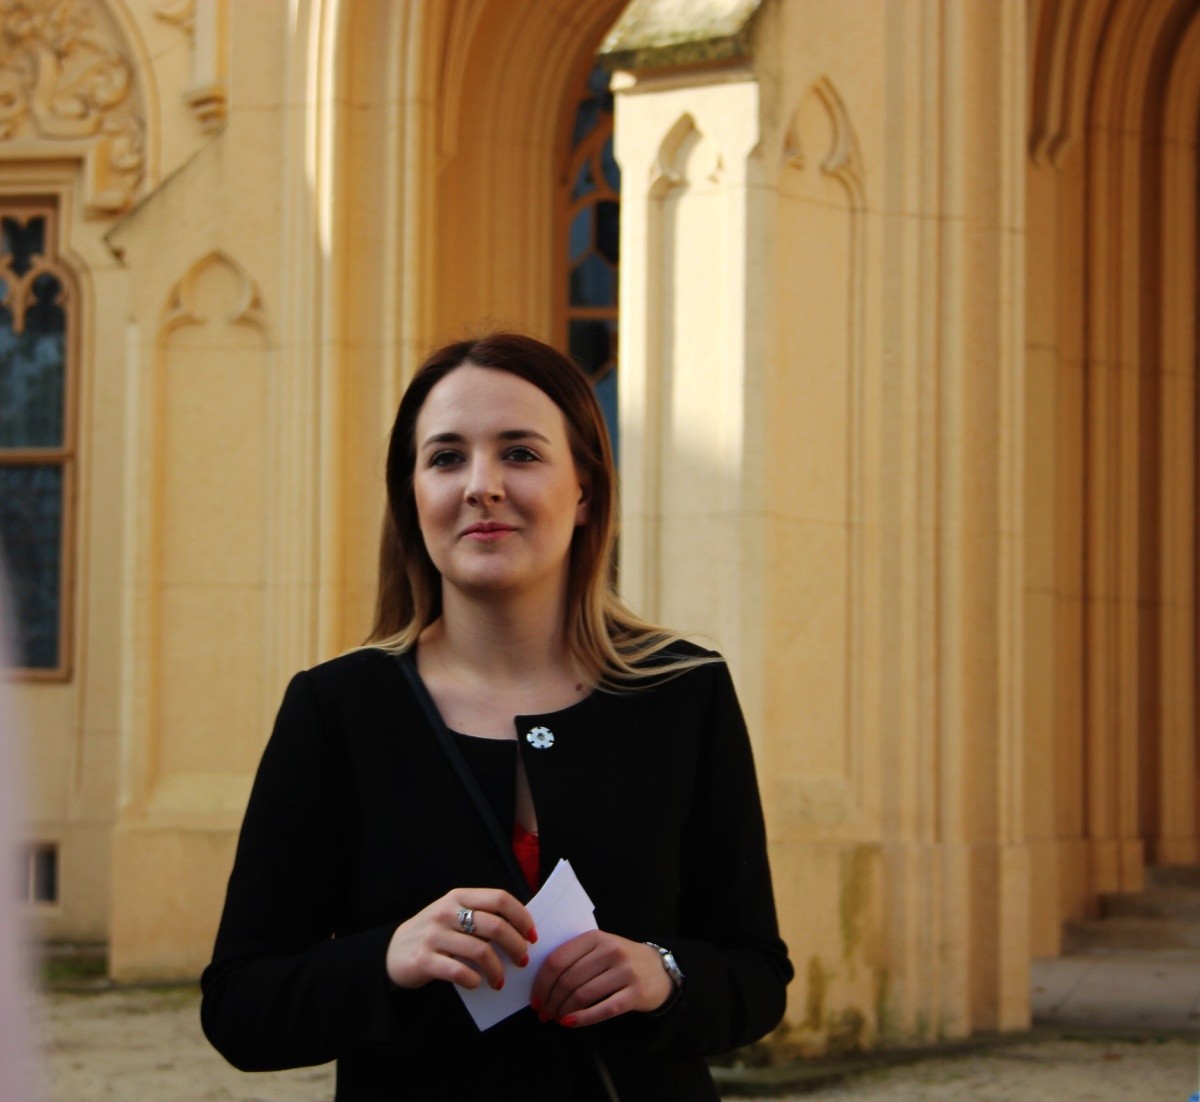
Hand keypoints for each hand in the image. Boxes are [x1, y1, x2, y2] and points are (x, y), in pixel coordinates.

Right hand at [385, 888, 535, 991]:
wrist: (393, 950)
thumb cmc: (435, 932)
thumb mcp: (454, 913)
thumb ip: (481, 915)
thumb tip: (521, 930)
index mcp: (459, 896)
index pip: (500, 899)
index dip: (521, 917)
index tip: (532, 936)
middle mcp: (447, 912)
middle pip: (495, 926)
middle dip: (516, 946)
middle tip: (522, 960)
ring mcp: (434, 935)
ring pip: (480, 951)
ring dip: (497, 969)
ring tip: (500, 980)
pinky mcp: (424, 960)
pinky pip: (459, 971)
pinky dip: (474, 980)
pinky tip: (477, 983)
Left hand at [530, 931, 673, 1026]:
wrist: (658, 969)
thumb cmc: (619, 960)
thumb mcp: (599, 948)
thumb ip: (574, 956)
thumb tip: (540, 982)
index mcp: (595, 937)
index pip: (558, 960)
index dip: (542, 983)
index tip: (535, 998)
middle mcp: (611, 951)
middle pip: (568, 979)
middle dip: (551, 1000)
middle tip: (544, 1013)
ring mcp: (625, 972)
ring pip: (583, 995)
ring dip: (564, 1011)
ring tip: (557, 1018)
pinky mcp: (635, 993)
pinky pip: (603, 1009)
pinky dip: (582, 1019)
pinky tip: (570, 1023)